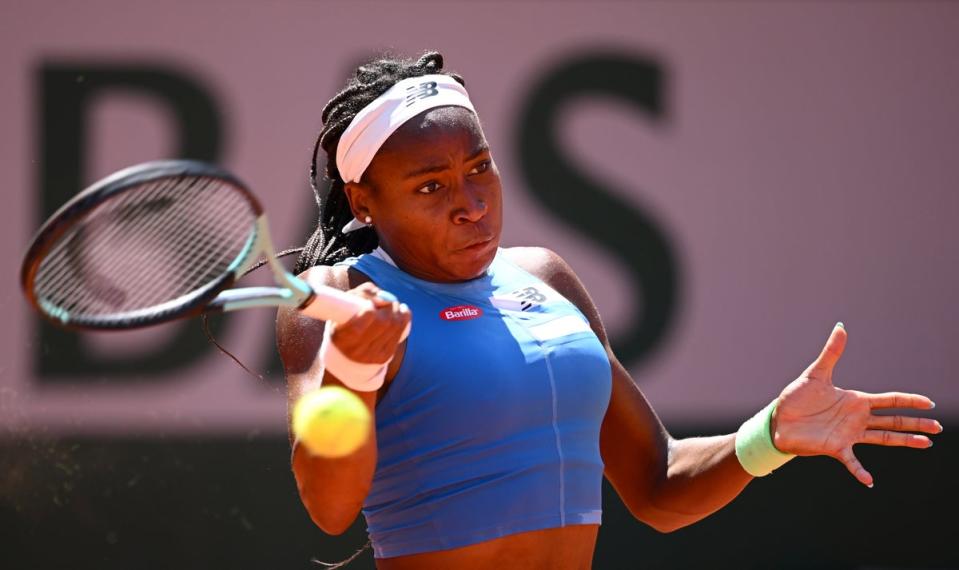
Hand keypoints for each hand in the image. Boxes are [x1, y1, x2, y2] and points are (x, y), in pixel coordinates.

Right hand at [330, 282, 410, 364]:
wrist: (345, 351)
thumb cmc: (344, 320)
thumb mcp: (345, 304)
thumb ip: (362, 293)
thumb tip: (381, 294)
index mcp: (343, 337)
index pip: (366, 317)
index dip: (372, 306)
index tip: (371, 302)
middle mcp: (357, 350)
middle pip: (384, 322)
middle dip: (389, 306)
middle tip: (387, 299)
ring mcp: (372, 356)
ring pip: (395, 326)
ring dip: (398, 311)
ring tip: (394, 304)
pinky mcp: (384, 356)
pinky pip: (400, 334)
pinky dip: (404, 318)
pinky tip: (403, 311)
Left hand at [770, 323, 941, 486]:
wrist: (778, 420)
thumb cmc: (796, 398)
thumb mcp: (815, 374)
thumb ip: (831, 353)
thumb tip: (841, 327)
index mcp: (856, 401)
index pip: (889, 400)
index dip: (908, 401)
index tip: (928, 403)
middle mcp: (857, 419)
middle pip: (893, 421)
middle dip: (915, 423)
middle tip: (938, 427)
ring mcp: (848, 435)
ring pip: (883, 439)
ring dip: (904, 442)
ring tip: (926, 444)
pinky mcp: (835, 448)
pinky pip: (851, 461)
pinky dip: (860, 471)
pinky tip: (870, 480)